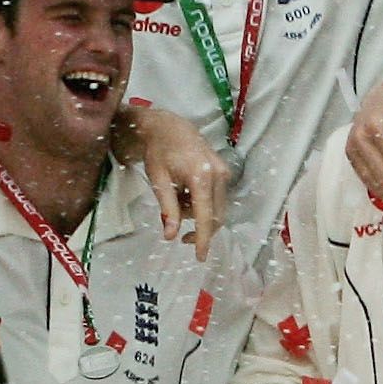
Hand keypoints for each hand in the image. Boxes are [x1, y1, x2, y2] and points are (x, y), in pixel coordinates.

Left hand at [117, 101, 230, 254]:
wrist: (169, 127)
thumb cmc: (159, 152)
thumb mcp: (158, 181)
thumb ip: (167, 209)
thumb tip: (170, 235)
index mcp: (201, 175)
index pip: (205, 215)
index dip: (203, 238)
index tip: (201, 257)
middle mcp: (218, 174)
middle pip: (215, 215)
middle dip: (199, 228)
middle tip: (179, 235)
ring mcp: (224, 172)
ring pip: (216, 208)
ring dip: (198, 215)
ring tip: (177, 202)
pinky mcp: (224, 172)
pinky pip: (216, 198)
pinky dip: (201, 204)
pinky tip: (185, 195)